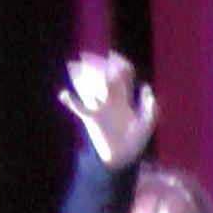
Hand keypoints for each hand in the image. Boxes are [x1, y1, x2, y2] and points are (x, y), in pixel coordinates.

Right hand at [60, 52, 152, 166]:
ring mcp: (99, 108)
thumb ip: (149, 106)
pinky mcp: (91, 118)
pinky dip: (70, 102)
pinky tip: (64, 94)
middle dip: (95, 65)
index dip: (119, 65)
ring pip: (88, 88)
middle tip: (86, 55)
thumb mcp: (146, 123)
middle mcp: (110, 100)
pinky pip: (78, 108)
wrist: (123, 157)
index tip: (113, 56)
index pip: (122, 78)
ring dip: (79, 76)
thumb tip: (146, 87)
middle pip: (103, 78)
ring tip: (72, 64)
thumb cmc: (135, 141)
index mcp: (125, 99)